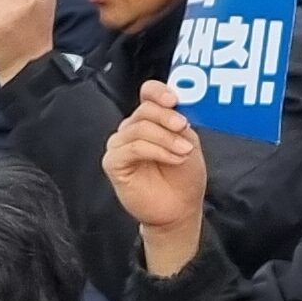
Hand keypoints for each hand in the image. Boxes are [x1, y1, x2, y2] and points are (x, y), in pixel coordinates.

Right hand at [104, 84, 212, 272]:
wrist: (180, 209)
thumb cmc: (184, 176)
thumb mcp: (188, 142)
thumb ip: (180, 122)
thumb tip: (176, 105)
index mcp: (150, 119)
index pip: (148, 93)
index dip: (159, 91)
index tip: (174, 99)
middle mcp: (132, 128)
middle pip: (145, 110)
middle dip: (167, 117)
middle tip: (184, 127)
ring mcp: (120, 145)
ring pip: (139, 128)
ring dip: (166, 138)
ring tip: (184, 151)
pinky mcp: (113, 163)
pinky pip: (132, 148)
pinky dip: (156, 150)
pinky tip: (173, 158)